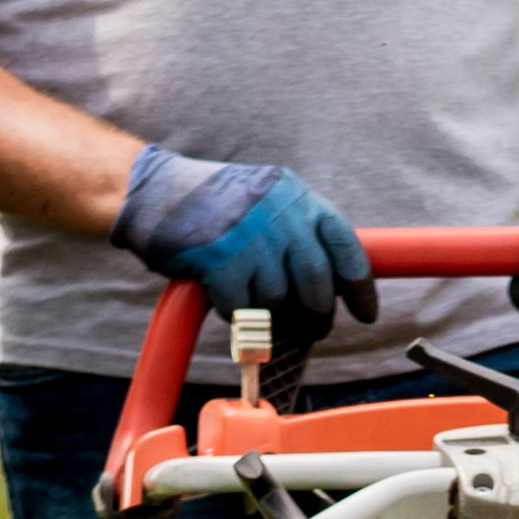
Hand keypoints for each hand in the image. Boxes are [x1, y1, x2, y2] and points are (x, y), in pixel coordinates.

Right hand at [112, 149, 379, 346]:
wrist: (152, 190)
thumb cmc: (211, 202)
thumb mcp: (266, 200)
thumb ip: (298, 231)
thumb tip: (330, 283)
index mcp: (298, 198)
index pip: (347, 248)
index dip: (360, 288)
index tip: (366, 314)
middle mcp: (282, 216)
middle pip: (317, 286)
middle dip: (318, 316)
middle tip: (313, 328)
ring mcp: (253, 239)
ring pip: (280, 302)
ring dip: (271, 315)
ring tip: (256, 303)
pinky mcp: (223, 263)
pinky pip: (244, 311)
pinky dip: (238, 316)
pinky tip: (226, 299)